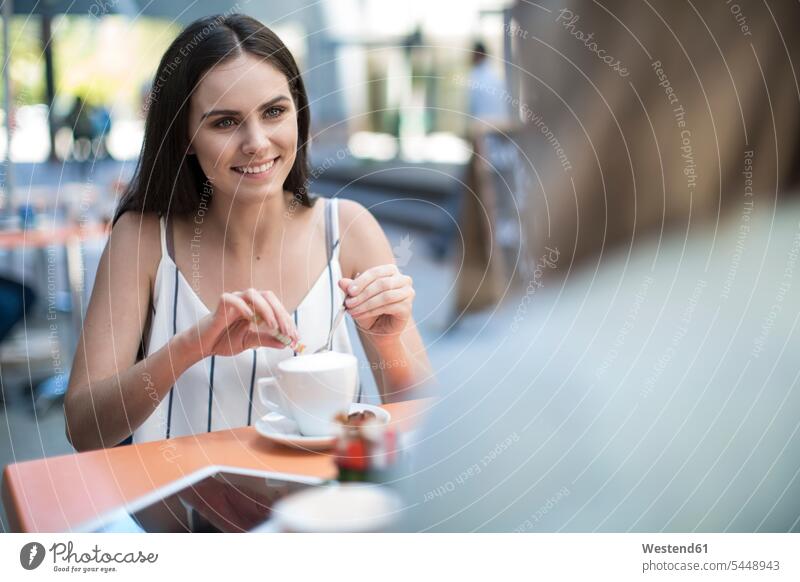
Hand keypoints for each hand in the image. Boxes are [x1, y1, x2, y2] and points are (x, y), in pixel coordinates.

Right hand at [183, 289, 299, 357]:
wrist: (203, 345)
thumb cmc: (224, 340)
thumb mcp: (250, 342)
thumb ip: (266, 340)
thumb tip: (284, 343)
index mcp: (256, 307)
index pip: (276, 308)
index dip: (287, 321)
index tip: (295, 336)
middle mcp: (247, 300)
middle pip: (268, 296)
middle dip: (281, 313)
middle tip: (286, 331)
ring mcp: (234, 300)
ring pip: (253, 294)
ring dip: (266, 309)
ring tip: (272, 325)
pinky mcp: (221, 304)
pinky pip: (232, 299)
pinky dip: (243, 307)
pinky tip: (250, 318)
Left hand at [338, 265, 414, 343]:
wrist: (380, 330)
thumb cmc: (372, 311)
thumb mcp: (358, 298)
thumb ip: (351, 288)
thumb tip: (342, 282)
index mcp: (390, 272)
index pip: (375, 272)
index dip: (361, 281)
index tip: (349, 291)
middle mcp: (402, 280)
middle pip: (381, 283)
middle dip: (362, 294)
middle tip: (349, 303)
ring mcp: (407, 293)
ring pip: (385, 295)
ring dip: (366, 304)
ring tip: (354, 311)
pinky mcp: (407, 307)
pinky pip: (389, 307)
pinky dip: (372, 311)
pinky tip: (362, 315)